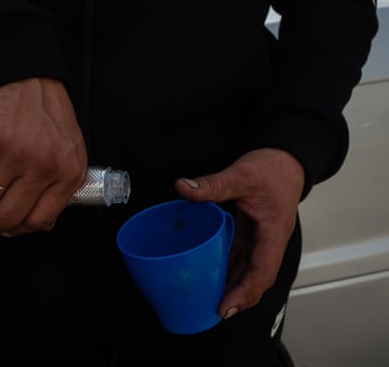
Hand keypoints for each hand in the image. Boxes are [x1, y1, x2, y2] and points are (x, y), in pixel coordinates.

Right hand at [0, 77, 86, 235]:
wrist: (28, 76)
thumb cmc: (48, 113)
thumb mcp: (70, 152)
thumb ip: (60, 186)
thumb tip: (38, 220)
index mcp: (67, 173)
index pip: (40, 220)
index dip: (17, 231)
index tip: (6, 230)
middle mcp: (43, 167)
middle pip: (8, 216)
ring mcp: (15, 155)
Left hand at [174, 148, 303, 318]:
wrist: (286, 159)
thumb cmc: (271, 168)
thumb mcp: (241, 174)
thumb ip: (213, 183)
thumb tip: (183, 187)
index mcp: (274, 231)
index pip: (263, 270)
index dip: (245, 291)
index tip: (226, 307)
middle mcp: (270, 240)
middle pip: (257, 277)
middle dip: (238, 296)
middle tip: (213, 311)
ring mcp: (262, 238)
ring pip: (249, 269)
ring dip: (233, 285)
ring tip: (211, 300)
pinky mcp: (253, 233)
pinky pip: (242, 256)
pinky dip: (229, 268)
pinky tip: (213, 274)